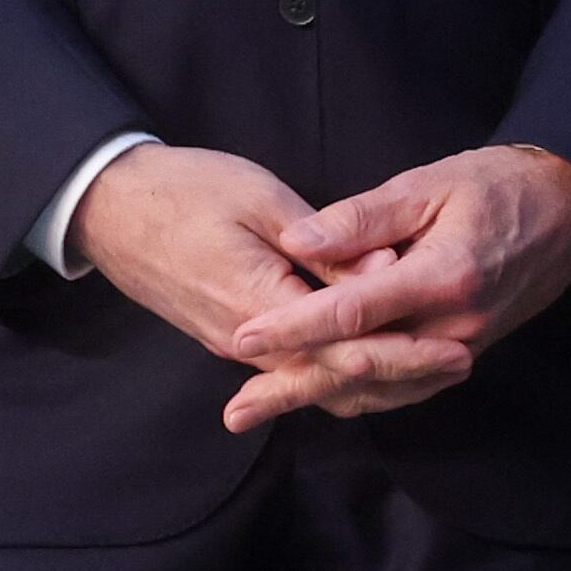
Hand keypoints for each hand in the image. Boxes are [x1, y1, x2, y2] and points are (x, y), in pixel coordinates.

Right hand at [66, 145, 457, 429]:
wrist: (110, 208)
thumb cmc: (186, 189)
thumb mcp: (261, 199)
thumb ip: (326, 244)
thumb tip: (385, 274)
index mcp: (259, 304)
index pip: (345, 346)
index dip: (405, 350)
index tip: (454, 346)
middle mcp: (246, 341)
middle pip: (335, 377)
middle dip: (401, 373)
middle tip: (461, 363)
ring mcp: (234, 345)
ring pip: (314, 382)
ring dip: (373, 379)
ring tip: (431, 370)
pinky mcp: (228, 338)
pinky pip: (293, 369)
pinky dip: (337, 372)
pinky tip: (372, 362)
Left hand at [229, 147, 570, 427]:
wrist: (570, 209)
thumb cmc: (499, 185)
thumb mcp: (430, 182)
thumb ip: (363, 218)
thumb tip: (299, 243)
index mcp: (443, 276)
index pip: (354, 313)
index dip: (296, 327)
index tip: (244, 337)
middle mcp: (452, 325)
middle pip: (361, 368)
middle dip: (294, 387)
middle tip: (237, 409)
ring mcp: (463, 345)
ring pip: (381, 388)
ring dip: (320, 397)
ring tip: (263, 405)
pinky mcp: (465, 350)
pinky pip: (406, 387)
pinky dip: (361, 393)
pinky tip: (323, 393)